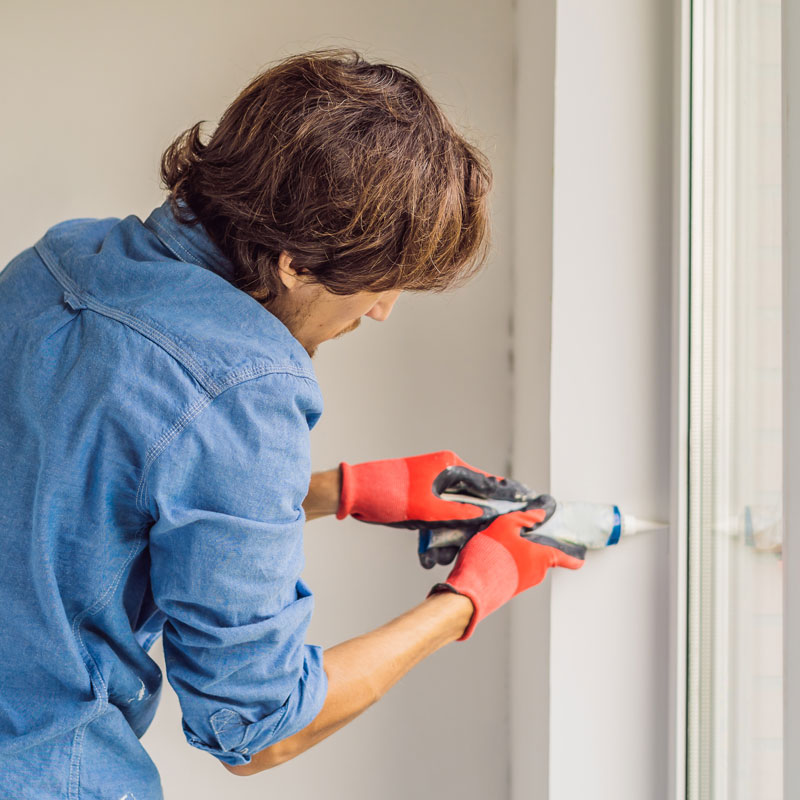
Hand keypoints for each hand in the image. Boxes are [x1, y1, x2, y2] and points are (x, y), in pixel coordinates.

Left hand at [336, 450, 554, 535]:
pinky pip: (442, 511)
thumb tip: (483, 515)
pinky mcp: (421, 495)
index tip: (525, 503)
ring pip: (458, 506)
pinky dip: (447, 525)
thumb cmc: (389, 494)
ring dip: (463, 524)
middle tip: (503, 529)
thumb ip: (458, 512)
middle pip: (474, 494)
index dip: (505, 495)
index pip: (486, 481)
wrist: (356, 493)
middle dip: (485, 514)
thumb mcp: (428, 509)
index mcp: (448, 466)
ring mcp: (432, 483)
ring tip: (478, 539)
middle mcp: (443, 471)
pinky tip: (451, 540)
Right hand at [430, 510, 585, 639]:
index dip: (573, 558)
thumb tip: (538, 515)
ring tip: (493, 544)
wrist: (471, 588)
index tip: (581, 561)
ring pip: (523, 563)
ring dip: (513, 554)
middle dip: (529, 547)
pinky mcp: (508, 589)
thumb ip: (523, 518)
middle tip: (512, 535)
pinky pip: (511, 572)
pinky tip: (488, 556)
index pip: (563, 558)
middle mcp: (535, 574)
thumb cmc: (490, 555)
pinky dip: (504, 563)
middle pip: (539, 557)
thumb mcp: (504, 525)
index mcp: (541, 558)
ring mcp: (522, 583)